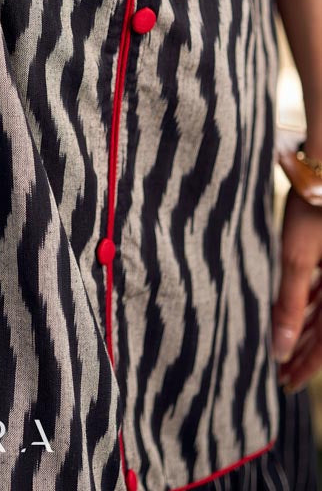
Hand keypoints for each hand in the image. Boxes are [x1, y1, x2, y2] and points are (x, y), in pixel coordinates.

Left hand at [271, 185, 321, 392]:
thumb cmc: (314, 208)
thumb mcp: (297, 256)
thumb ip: (289, 303)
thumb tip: (278, 350)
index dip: (304, 366)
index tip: (283, 383)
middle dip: (302, 351)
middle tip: (278, 371)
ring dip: (304, 327)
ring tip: (280, 344)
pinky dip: (311, 302)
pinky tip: (294, 311)